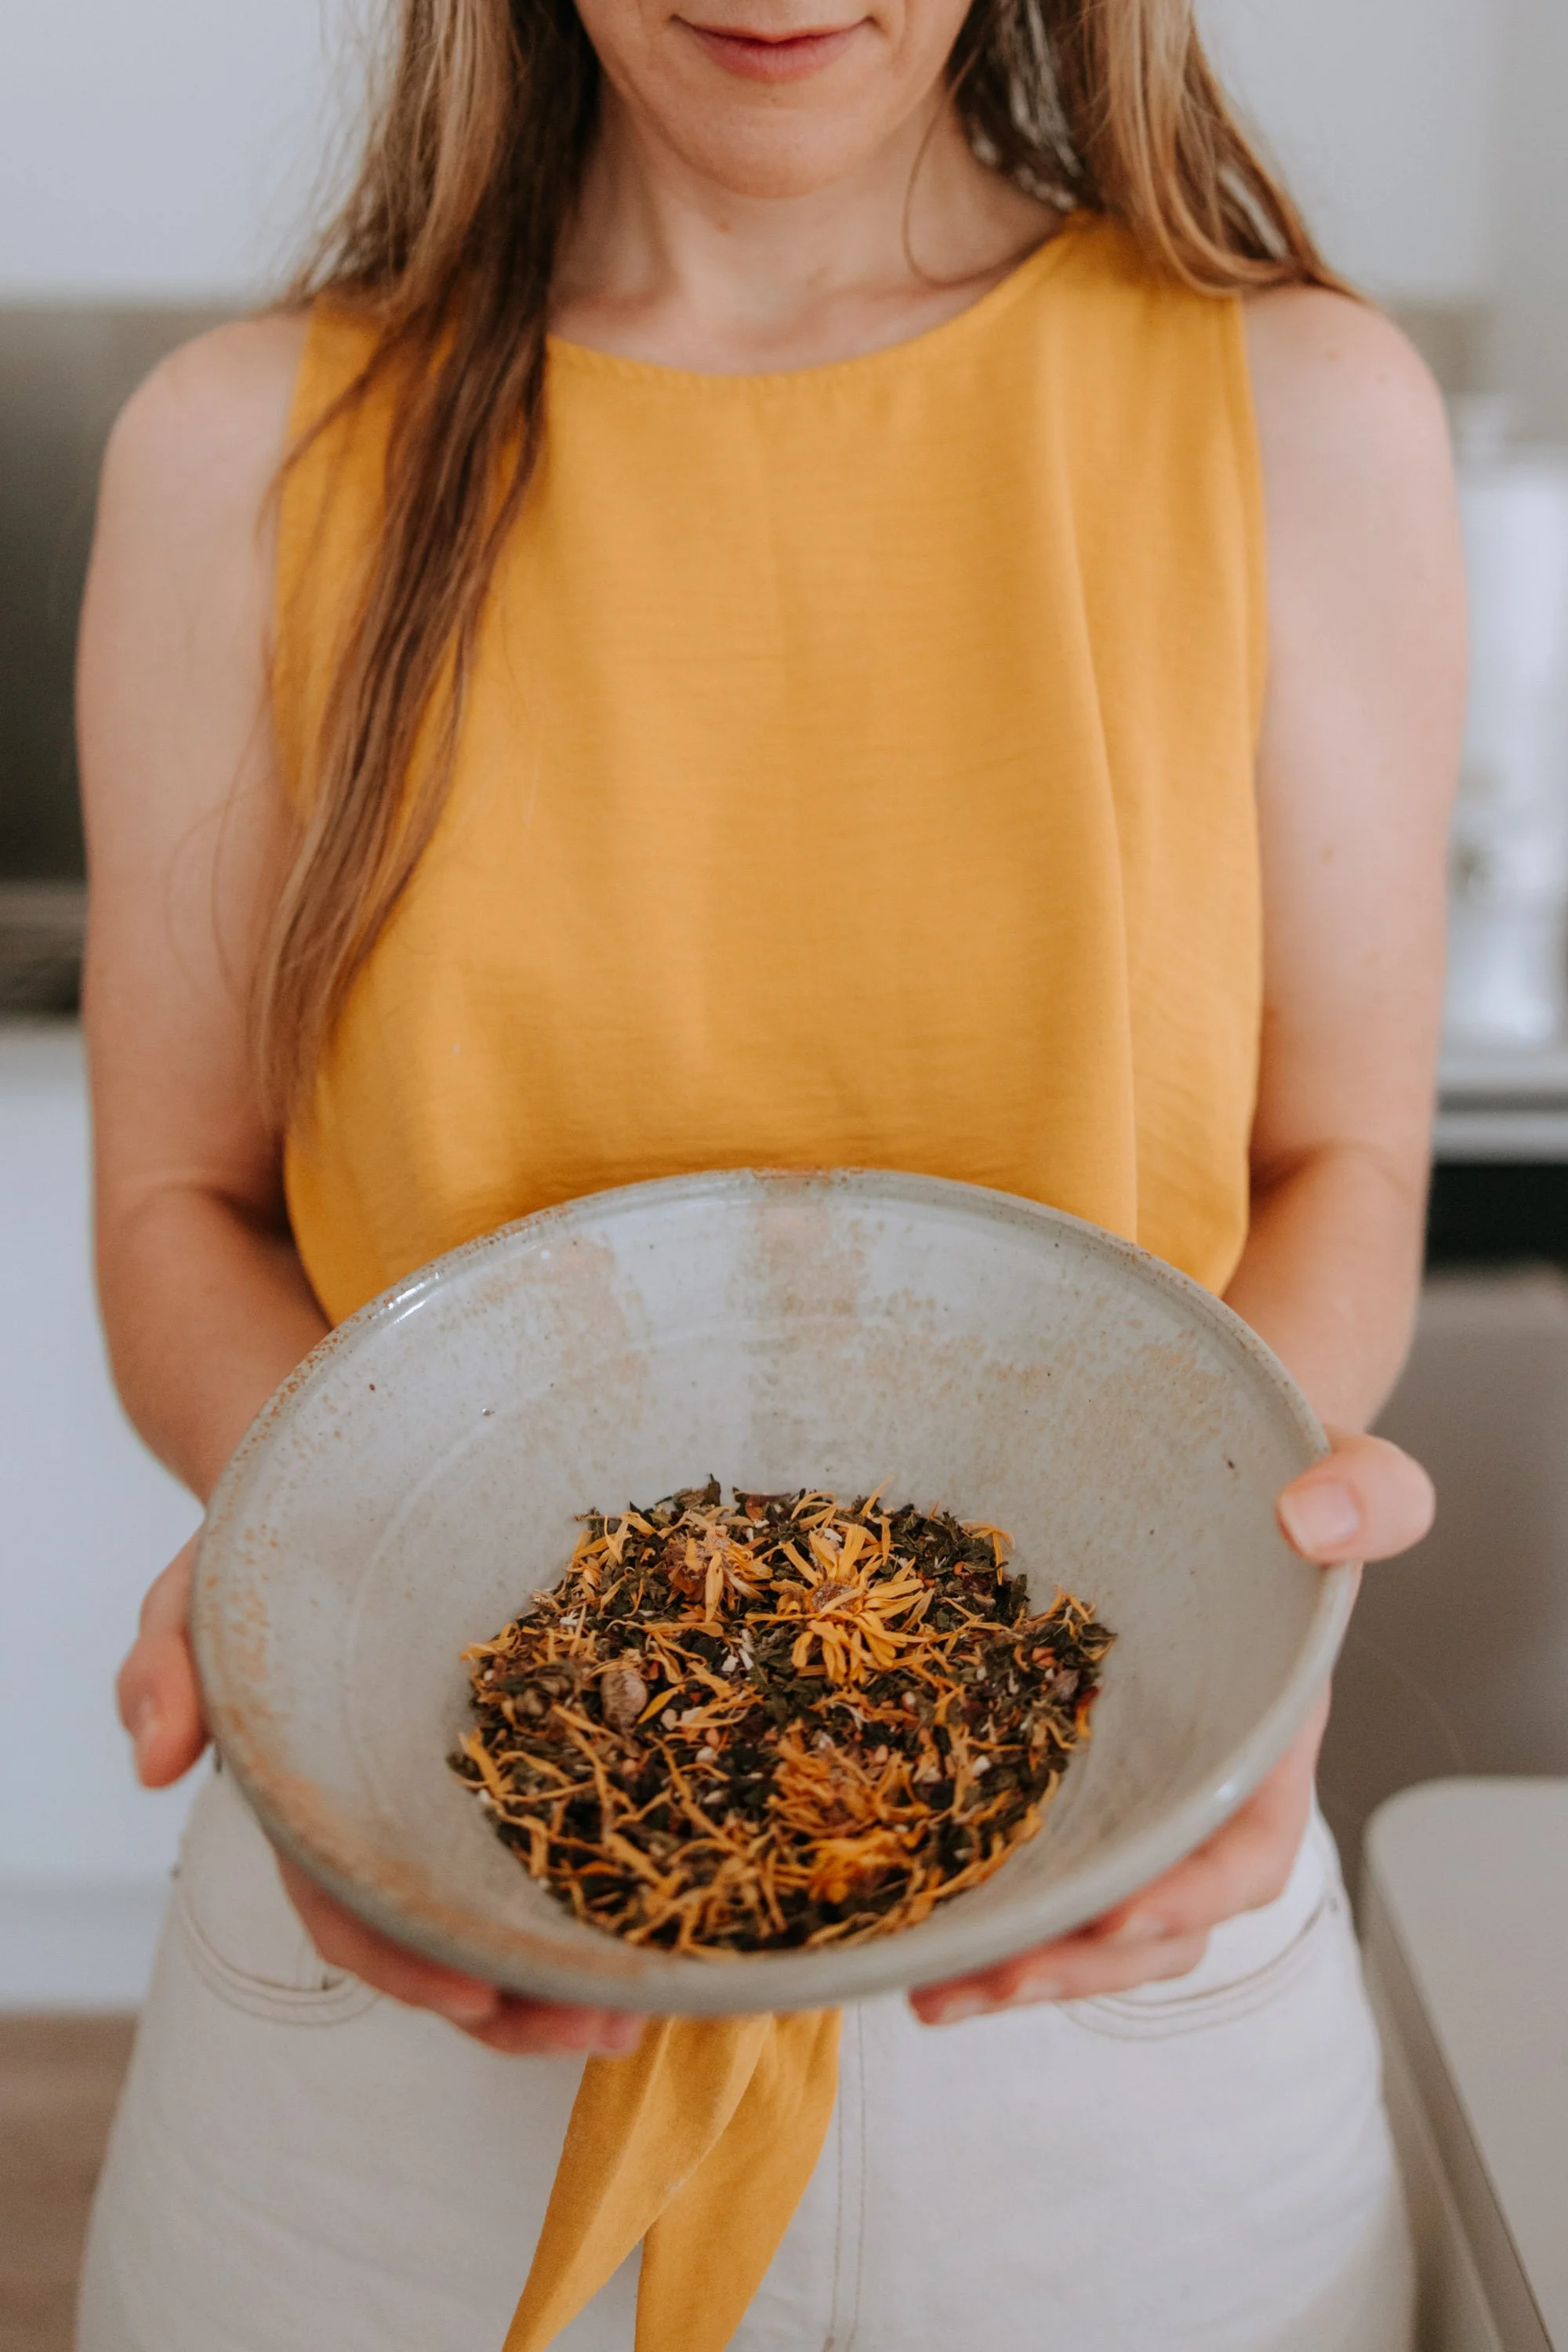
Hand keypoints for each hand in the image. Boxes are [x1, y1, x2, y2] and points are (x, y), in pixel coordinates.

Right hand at [118, 1538, 643, 2058]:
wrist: (324, 1498)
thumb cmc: (249, 1561)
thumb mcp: (190, 1601)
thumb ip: (162, 1672)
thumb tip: (155, 1768)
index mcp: (310, 1807)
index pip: (349, 1911)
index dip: (408, 1964)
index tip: (476, 1995)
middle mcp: (383, 1819)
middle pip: (441, 1943)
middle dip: (512, 2004)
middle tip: (598, 2028)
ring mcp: (444, 1796)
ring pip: (499, 1914)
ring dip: (561, 1976)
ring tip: (637, 2010)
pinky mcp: (505, 1755)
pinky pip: (544, 1840)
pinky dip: (589, 1891)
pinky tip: (652, 1920)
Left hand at [909, 1427, 1433, 2025]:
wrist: (1214, 1481)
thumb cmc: (1286, 1493)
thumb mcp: (1350, 1480)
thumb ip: (1369, 1494)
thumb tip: (1316, 1519)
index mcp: (1266, 1751)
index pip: (1246, 1857)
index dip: (1192, 1897)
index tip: (1123, 1912)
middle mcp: (1192, 1792)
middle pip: (1149, 1922)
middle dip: (1076, 1965)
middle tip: (989, 1983)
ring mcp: (1119, 1791)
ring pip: (1078, 1912)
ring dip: (1012, 1964)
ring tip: (930, 1990)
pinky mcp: (1053, 1771)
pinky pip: (1023, 1852)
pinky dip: (976, 1898)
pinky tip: (909, 1922)